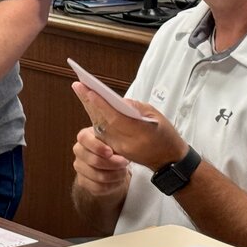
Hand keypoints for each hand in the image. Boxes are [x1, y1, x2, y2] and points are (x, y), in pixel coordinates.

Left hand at [72, 81, 186, 169]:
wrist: (168, 160)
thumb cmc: (165, 134)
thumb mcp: (156, 116)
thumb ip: (137, 107)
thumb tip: (119, 100)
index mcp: (141, 134)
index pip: (116, 118)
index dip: (101, 105)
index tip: (90, 91)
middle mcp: (126, 143)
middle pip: (104, 121)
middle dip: (89, 102)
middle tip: (78, 85)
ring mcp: (119, 149)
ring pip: (100, 126)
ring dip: (89, 108)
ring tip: (81, 91)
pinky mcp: (115, 150)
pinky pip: (102, 133)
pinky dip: (95, 117)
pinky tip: (89, 105)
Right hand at [72, 125, 130, 195]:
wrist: (112, 163)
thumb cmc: (113, 146)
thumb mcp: (114, 139)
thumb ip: (115, 137)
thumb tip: (123, 138)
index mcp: (84, 136)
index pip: (84, 139)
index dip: (98, 147)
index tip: (111, 152)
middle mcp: (78, 151)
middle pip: (94, 160)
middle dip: (113, 163)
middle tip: (125, 162)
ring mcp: (79, 167)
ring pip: (98, 176)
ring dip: (115, 175)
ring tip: (124, 171)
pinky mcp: (82, 181)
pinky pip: (98, 187)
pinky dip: (112, 185)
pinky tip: (119, 180)